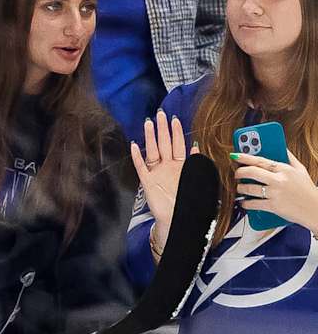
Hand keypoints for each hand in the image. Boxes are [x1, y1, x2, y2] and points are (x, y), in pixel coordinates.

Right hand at [129, 111, 194, 227]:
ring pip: (152, 151)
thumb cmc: (189, 202)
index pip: (178, 145)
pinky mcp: (148, 182)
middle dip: (162, 129)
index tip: (175, 119)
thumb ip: (198, 164)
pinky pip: (141, 167)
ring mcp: (156, 173)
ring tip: (148, 124)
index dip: (176, 132)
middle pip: (164, 144)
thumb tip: (196, 148)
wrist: (177, 218)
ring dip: (150, 137)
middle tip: (160, 115)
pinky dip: (137, 157)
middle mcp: (168, 167)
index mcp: (181, 166)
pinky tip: (134, 146)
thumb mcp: (200, 181)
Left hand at [235, 151, 317, 230]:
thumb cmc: (306, 189)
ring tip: (240, 188)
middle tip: (236, 174)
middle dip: (239, 172)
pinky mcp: (272, 206)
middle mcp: (279, 180)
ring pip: (248, 188)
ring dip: (240, 188)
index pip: (261, 160)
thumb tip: (281, 147)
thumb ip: (289, 158)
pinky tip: (244, 202)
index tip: (235, 156)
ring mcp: (275, 193)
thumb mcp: (300, 170)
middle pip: (251, 172)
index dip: (245, 157)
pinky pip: (252, 204)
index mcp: (284, 169)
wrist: (314, 208)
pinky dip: (245, 204)